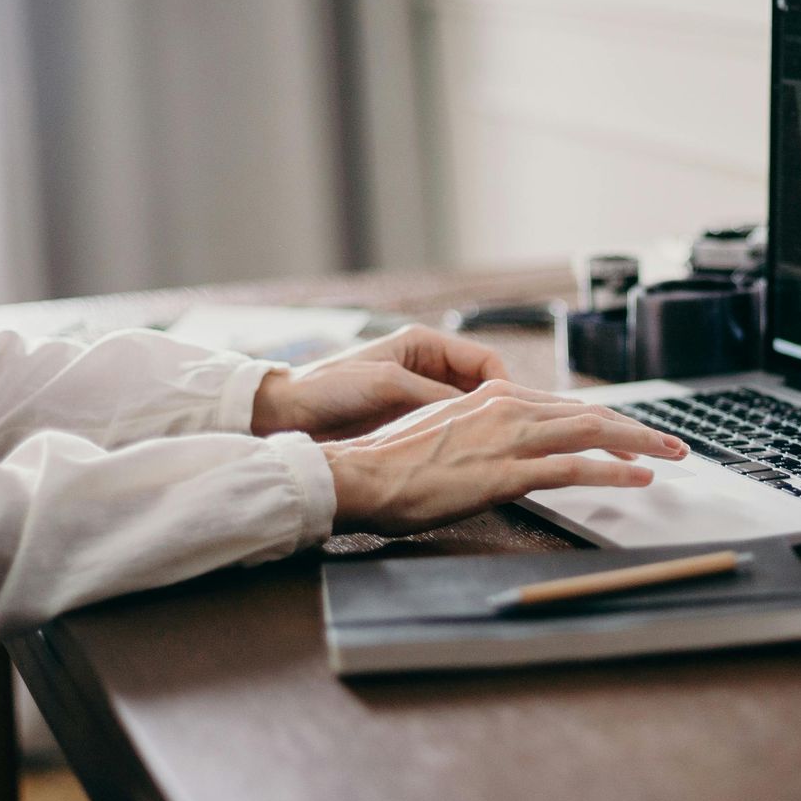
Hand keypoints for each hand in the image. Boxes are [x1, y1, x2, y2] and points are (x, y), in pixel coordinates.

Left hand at [253, 323, 511, 438]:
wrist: (288, 414)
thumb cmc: (329, 387)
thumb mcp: (387, 384)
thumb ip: (433, 394)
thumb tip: (475, 409)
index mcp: (424, 344)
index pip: (484, 360)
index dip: (503, 384)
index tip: (512, 411)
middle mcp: (427, 367)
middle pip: (481, 386)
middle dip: (497, 408)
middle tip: (511, 434)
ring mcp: (419, 395)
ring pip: (466, 410)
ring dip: (479, 426)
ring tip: (492, 448)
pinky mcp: (409, 420)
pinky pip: (446, 428)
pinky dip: (459, 439)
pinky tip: (465, 456)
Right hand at [322, 381, 688, 535]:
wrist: (362, 474)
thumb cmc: (393, 463)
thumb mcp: (443, 433)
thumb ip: (480, 434)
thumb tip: (500, 448)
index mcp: (492, 397)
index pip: (564, 406)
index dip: (605, 421)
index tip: (632, 434)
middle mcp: (507, 409)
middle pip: (589, 414)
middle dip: (637, 428)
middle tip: (672, 442)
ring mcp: (510, 438)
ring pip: (592, 433)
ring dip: (640, 444)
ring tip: (672, 455)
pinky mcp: (507, 472)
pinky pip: (574, 468)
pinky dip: (613, 472)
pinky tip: (639, 478)